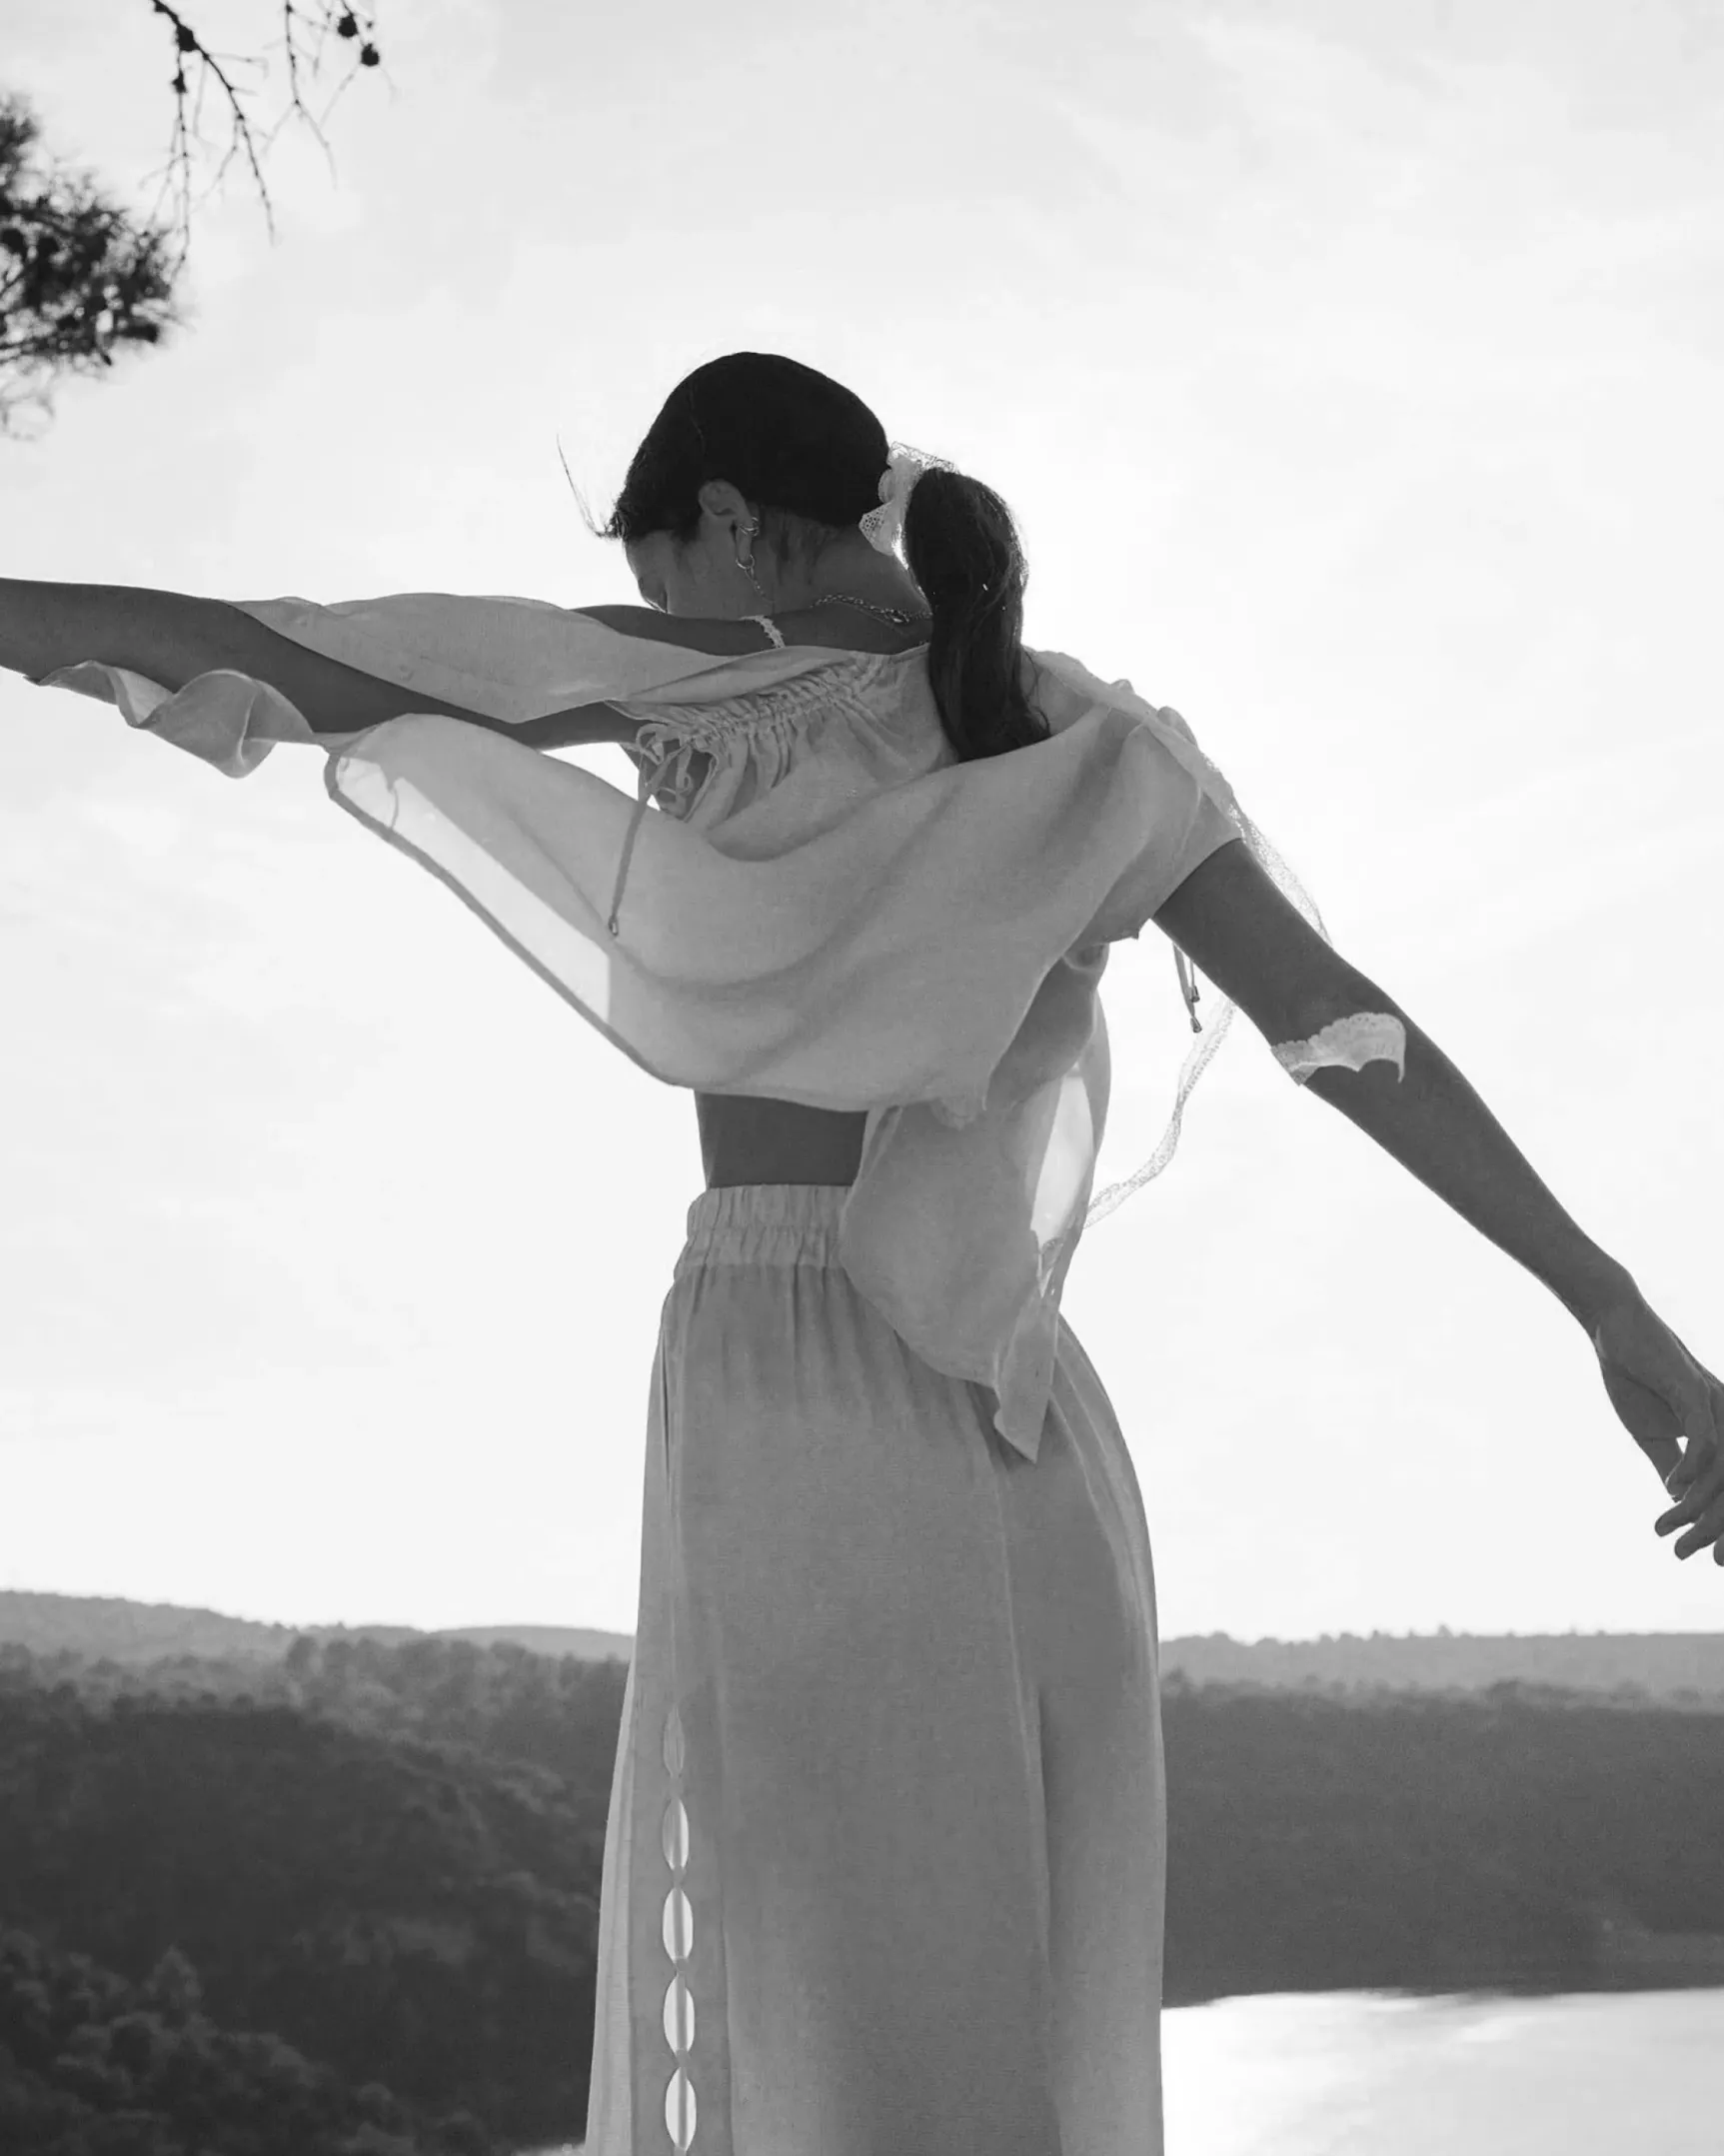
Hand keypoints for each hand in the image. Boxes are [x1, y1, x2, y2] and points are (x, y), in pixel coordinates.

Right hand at [1588, 1290, 1723, 1561]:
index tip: (1708, 1559)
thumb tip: (1679, 1502)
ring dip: (1698, 1507)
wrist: (1615, 1329)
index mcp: (1721, 1430)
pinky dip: (1692, 1470)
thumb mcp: (1652, 1433)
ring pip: (1723, 1470)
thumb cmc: (1634, 1376)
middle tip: (1687, 1555)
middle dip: (1716, 1527)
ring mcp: (1715, 1405)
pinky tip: (1672, 1491)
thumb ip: (1668, 1465)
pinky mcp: (1694, 1392)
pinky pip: (1704, 1440)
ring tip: (1669, 1528)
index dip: (1722, 1524)